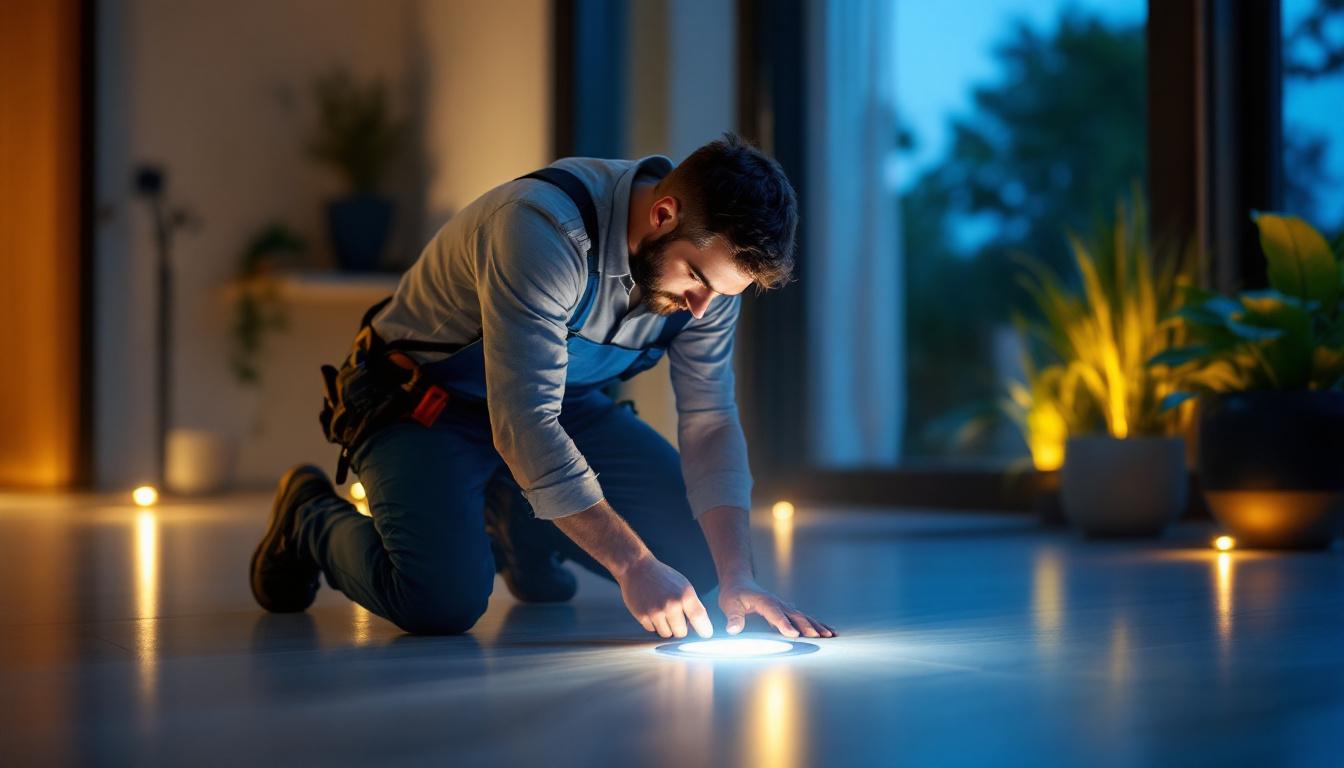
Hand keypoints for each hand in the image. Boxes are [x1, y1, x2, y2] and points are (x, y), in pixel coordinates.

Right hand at [616, 554, 713, 638]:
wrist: (637, 568)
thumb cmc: (663, 577)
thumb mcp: (683, 585)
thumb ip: (692, 605)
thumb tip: (701, 626)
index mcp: (685, 595)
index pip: (699, 619)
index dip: (704, 629)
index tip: (706, 634)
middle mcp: (672, 604)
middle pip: (682, 633)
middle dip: (680, 628)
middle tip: (676, 619)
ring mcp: (656, 611)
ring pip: (667, 634)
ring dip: (666, 628)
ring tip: (662, 613)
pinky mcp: (643, 616)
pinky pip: (652, 630)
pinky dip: (654, 624)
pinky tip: (651, 611)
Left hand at [719, 579, 834, 638]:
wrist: (739, 581)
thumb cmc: (734, 593)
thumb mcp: (729, 604)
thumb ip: (733, 617)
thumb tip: (733, 630)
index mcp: (764, 600)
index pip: (774, 613)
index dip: (783, 623)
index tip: (793, 634)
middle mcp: (777, 602)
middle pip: (794, 615)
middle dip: (807, 626)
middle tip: (819, 636)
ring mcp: (784, 606)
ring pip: (803, 616)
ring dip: (816, 625)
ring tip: (830, 635)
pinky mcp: (787, 611)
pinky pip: (803, 618)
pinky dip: (816, 624)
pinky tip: (826, 631)